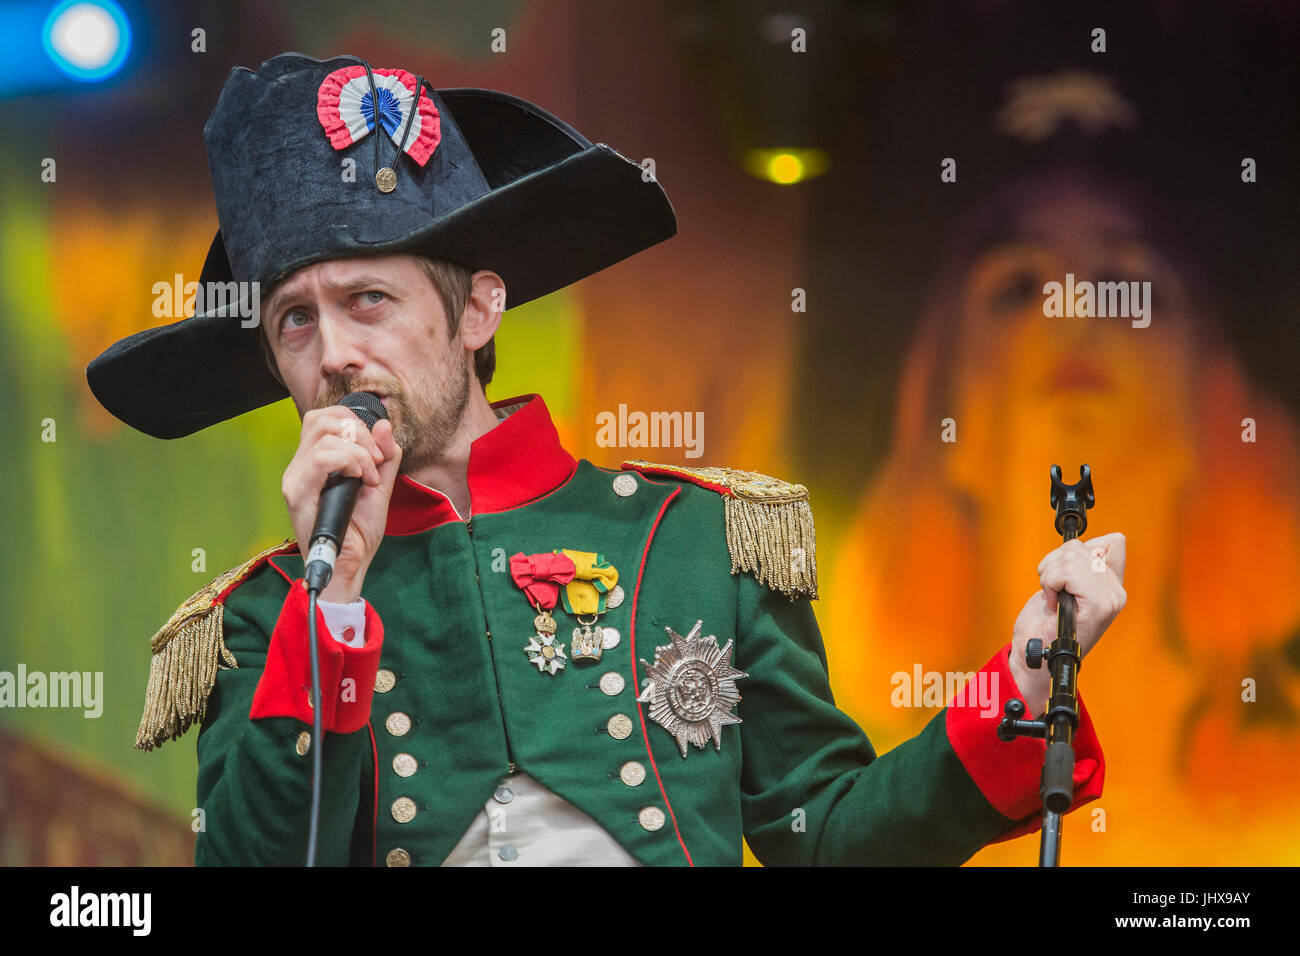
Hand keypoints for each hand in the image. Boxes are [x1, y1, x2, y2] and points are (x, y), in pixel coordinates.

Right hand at [282, 407, 402, 601]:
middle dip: (357, 431)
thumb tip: (383, 424)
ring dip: (358, 452)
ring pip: (323, 436)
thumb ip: (384, 456)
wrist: (351, 566)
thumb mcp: (380, 486)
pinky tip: (360, 481)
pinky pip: (321, 459)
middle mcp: (299, 467)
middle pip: (319, 418)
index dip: (354, 422)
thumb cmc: (359, 532)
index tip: (377, 451)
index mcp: (314, 462)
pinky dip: (349, 462)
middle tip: (375, 461)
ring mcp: (295, 480)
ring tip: (369, 477)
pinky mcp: (297, 494)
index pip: (324, 417)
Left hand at [1009, 532, 1126, 714]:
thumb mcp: (1062, 586)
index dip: (1081, 548)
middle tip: (1052, 591)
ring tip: (1052, 597)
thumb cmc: (1043, 624)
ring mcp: (1110, 598)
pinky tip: (1053, 603)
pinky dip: (1050, 583)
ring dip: (1048, 575)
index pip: (1114, 541)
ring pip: (1071, 556)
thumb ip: (1078, 566)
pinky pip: (1067, 572)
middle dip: (1053, 564)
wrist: (1034, 657)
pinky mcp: (1100, 606)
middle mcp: (1116, 591)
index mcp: (1111, 584)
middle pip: (1080, 546)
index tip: (1066, 575)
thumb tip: (1079, 544)